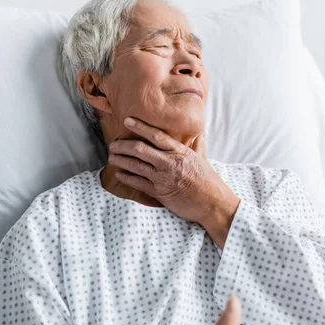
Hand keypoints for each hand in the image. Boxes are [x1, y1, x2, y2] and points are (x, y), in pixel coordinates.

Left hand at [107, 117, 237, 223]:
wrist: (212, 203)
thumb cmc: (208, 181)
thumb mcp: (203, 160)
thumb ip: (198, 146)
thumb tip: (199, 134)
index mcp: (180, 152)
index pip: (157, 136)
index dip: (140, 127)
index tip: (127, 121)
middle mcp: (169, 163)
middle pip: (140, 150)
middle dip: (123, 145)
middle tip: (114, 144)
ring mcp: (163, 178)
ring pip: (136, 166)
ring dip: (121, 160)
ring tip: (112, 157)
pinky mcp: (159, 193)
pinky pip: (138, 183)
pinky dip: (126, 178)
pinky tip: (119, 174)